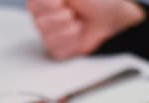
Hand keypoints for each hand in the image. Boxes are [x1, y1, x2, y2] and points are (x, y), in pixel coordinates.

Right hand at [26, 0, 145, 59]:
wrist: (114, 16)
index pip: (33, 6)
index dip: (51, 5)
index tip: (64, 1)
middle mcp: (44, 16)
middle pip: (40, 24)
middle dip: (63, 18)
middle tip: (74, 13)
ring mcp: (50, 34)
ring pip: (48, 39)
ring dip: (70, 30)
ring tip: (79, 23)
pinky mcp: (59, 49)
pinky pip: (56, 52)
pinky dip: (72, 44)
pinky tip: (79, 36)